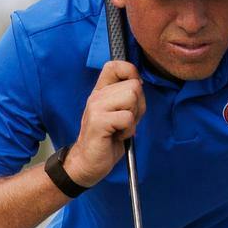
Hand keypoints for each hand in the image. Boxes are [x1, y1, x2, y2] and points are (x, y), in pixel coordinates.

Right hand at [64, 60, 143, 185]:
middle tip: (125, 121)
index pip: (116, 65)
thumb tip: (140, 82)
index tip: (132, 94)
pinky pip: (127, 118)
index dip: (131, 73)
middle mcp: (96, 95)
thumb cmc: (108, 139)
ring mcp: (95, 107)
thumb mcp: (120, 113)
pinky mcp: (98, 121)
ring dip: (133, 118)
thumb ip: (129, 97)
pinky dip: (128, 131)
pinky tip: (117, 136)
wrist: (88, 162)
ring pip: (131, 98)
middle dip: (138, 106)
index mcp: (101, 91)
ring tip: (120, 128)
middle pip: (134, 86)